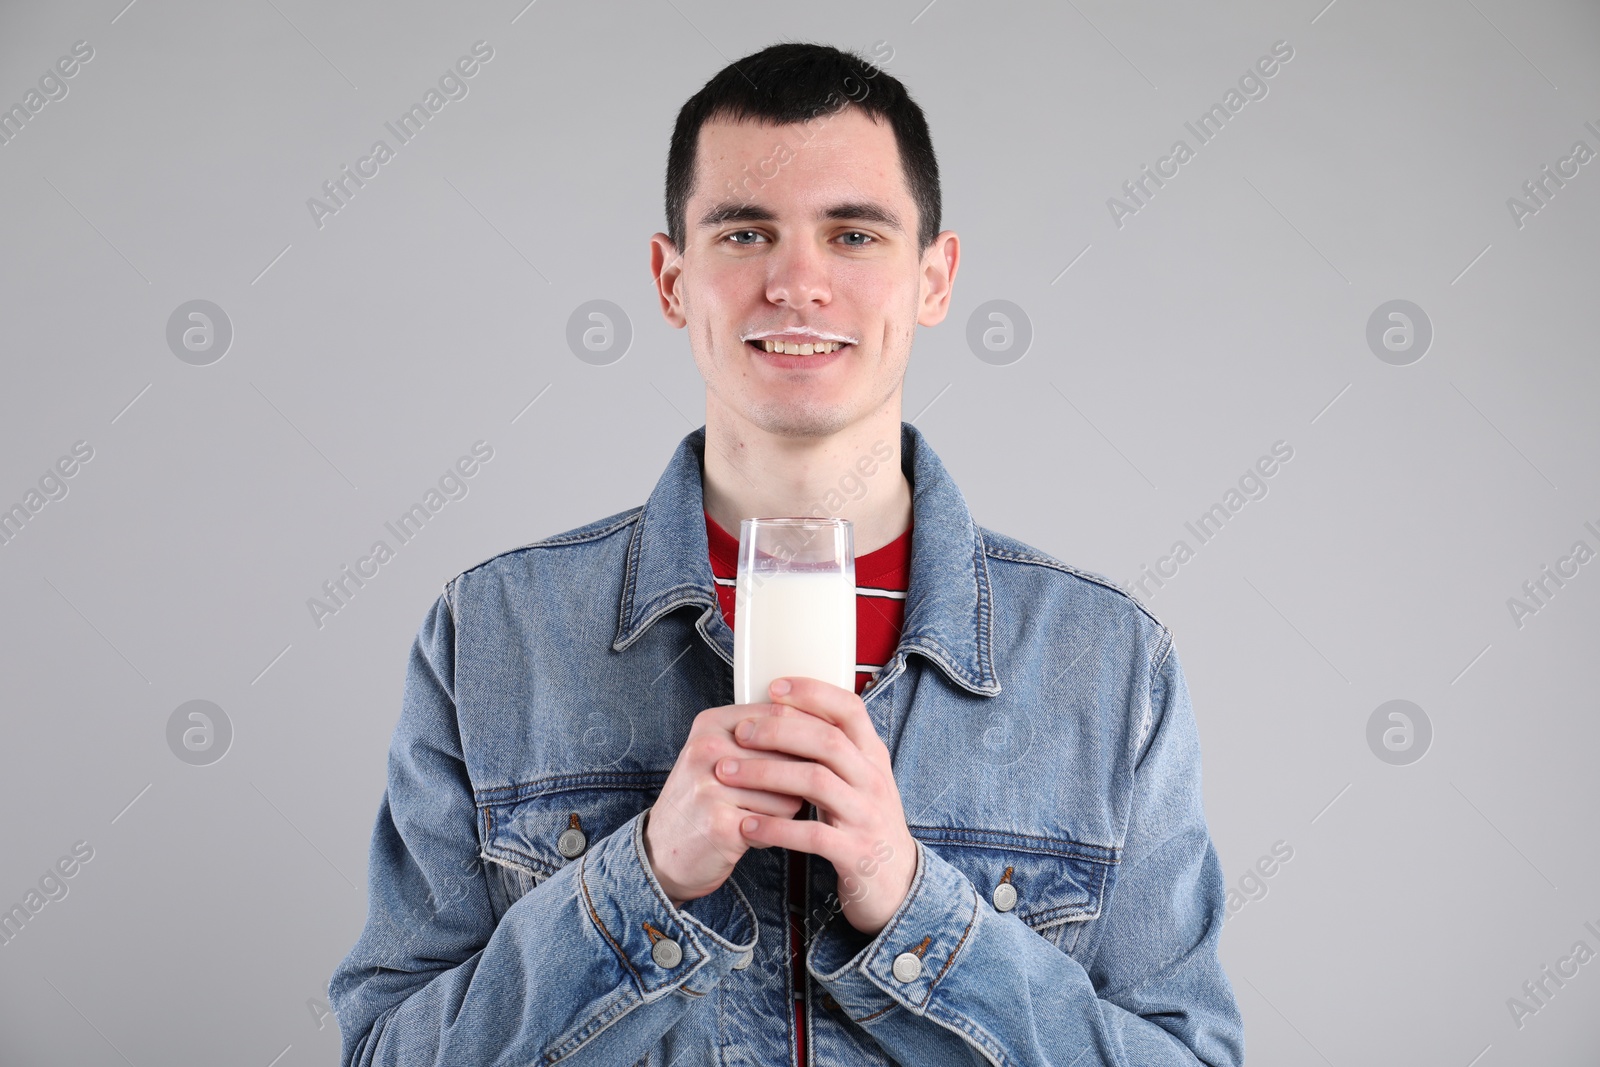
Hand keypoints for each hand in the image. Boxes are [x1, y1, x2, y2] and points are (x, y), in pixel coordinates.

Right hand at [644, 702, 807, 904]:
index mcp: (711, 724)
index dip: (812, 734)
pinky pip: (776, 823)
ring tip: (761, 816)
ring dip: (787, 810)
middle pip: (790, 754)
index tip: (822, 753)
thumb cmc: (703, 801)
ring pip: (789, 793)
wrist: (661, 853)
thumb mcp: (721, 755)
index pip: (781, 715)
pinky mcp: (719, 823)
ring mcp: (710, 786)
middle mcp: (706, 749)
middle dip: (799, 779)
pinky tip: (754, 834)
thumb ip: (762, 738)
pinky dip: (774, 833)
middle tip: (786, 793)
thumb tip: (825, 729)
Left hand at [716, 677, 917, 936]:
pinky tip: (746, 826)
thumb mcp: (859, 779)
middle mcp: (874, 781)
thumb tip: (786, 709)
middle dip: (778, 731)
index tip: (774, 686)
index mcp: (873, 756)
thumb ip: (832, 749)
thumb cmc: (865, 823)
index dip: (813, 693)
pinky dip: (776, 828)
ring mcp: (867, 817)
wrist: (898, 885)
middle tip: (740, 731)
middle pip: (827, 741)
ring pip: (817, 782)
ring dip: (766, 774)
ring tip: (727, 773)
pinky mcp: (856, 853)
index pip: (850, 709)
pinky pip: (813, 835)